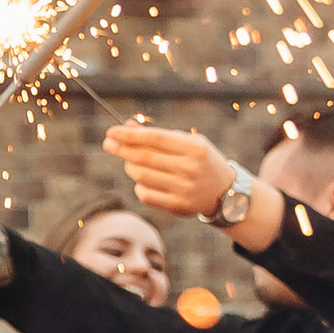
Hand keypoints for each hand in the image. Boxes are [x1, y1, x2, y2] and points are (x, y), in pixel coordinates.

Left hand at [104, 122, 236, 221]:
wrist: (225, 191)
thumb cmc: (200, 160)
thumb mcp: (186, 142)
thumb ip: (158, 135)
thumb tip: (127, 126)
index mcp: (195, 148)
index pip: (155, 139)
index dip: (130, 135)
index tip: (112, 131)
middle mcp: (190, 168)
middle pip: (145, 158)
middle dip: (122, 149)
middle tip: (108, 143)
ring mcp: (184, 189)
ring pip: (141, 176)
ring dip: (129, 167)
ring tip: (129, 162)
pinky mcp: (178, 206)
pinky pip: (146, 195)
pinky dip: (138, 186)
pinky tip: (141, 180)